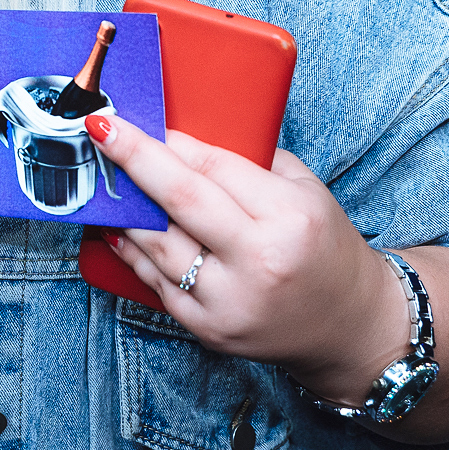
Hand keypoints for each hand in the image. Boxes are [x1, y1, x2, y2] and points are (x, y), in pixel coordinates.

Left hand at [91, 115, 410, 405]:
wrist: (349, 326)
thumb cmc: (324, 248)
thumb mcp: (306, 192)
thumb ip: (252, 162)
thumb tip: (184, 136)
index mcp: (289, 216)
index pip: (213, 167)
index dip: (168, 141)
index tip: (134, 119)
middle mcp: (259, 261)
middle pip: (179, 199)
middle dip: (132, 159)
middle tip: (99, 130)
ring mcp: (231, 301)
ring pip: (158, 245)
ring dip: (123, 207)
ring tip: (99, 177)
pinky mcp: (210, 330)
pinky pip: (157, 284)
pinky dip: (133, 252)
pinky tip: (118, 226)